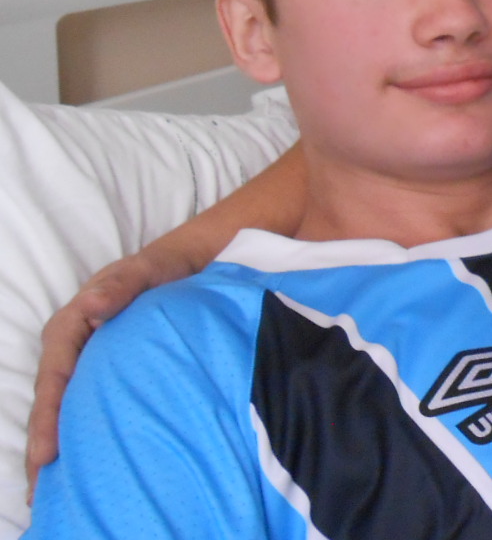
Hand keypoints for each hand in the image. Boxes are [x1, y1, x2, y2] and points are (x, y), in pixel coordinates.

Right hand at [26, 245, 197, 493]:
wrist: (188, 264)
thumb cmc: (163, 268)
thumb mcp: (145, 271)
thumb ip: (119, 287)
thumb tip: (90, 308)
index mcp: (72, 324)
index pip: (55, 376)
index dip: (48, 416)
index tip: (46, 453)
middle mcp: (72, 348)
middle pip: (52, 401)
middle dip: (42, 445)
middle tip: (38, 489)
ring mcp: (86, 362)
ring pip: (66, 409)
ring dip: (56, 447)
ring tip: (47, 492)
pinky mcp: (103, 372)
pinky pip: (86, 405)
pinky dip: (79, 433)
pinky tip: (80, 464)